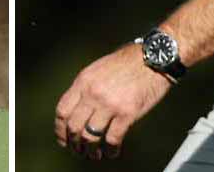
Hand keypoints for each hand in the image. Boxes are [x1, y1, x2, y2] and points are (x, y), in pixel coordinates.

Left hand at [53, 45, 171, 159]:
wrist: (153, 58)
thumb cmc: (127, 63)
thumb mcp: (98, 69)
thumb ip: (86, 88)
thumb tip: (78, 111)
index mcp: (83, 81)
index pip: (62, 111)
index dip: (60, 130)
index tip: (63, 139)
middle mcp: (93, 93)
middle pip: (74, 126)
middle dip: (74, 143)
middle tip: (79, 150)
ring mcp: (109, 104)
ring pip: (90, 136)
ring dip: (90, 150)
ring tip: (93, 155)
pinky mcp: (127, 113)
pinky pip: (112, 139)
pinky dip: (110, 150)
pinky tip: (112, 152)